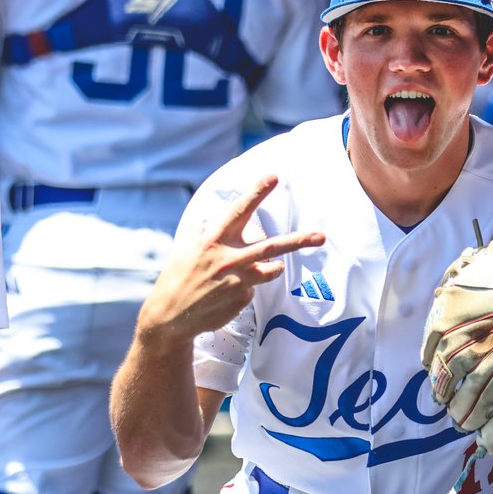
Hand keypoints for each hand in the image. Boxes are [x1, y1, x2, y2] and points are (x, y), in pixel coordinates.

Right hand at [139, 175, 324, 343]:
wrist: (170, 316)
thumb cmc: (179, 275)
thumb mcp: (188, 246)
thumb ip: (209, 231)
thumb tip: (224, 218)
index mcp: (213, 240)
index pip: (239, 211)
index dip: (257, 192)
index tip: (273, 176)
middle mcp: (228, 259)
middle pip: (271, 247)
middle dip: (299, 240)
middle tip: (321, 236)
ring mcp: (238, 281)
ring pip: (271, 269)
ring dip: (273, 266)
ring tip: (263, 267)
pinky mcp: (242, 299)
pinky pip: (254, 287)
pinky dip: (245, 286)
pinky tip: (225, 293)